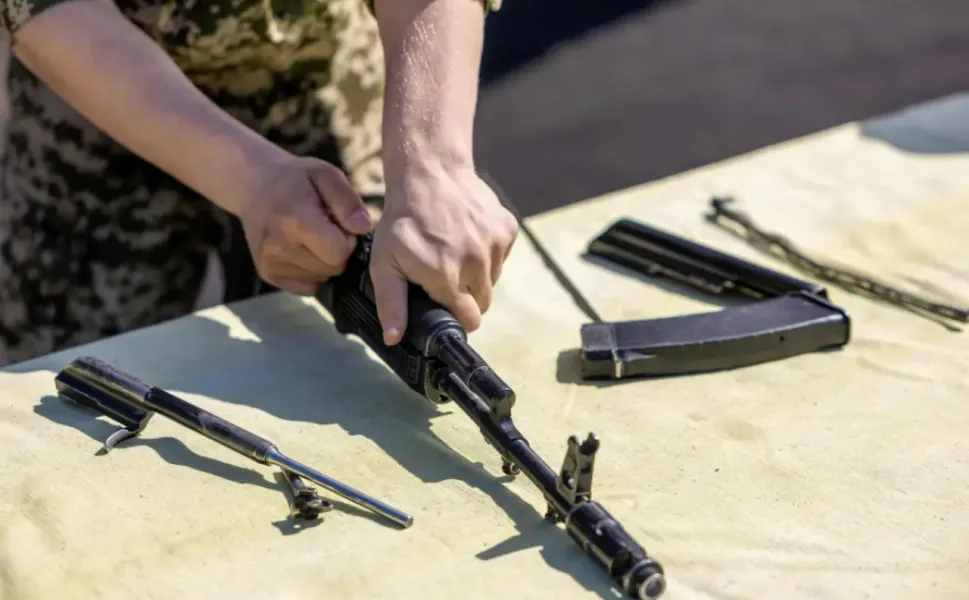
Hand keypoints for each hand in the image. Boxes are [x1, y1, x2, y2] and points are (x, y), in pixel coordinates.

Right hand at [238, 153, 372, 294]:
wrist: (254, 185)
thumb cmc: (296, 179)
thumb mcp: (326, 174)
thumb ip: (347, 201)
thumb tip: (362, 228)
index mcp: (295, 220)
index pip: (339, 252)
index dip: (347, 239)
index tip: (338, 224)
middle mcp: (278, 246)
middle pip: (332, 268)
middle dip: (337, 251)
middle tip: (324, 228)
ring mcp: (270, 264)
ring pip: (321, 279)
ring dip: (324, 262)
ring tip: (311, 236)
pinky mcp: (268, 275)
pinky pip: (307, 287)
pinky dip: (311, 272)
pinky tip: (302, 249)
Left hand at [370, 167, 518, 343]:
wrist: (430, 173)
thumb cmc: (404, 220)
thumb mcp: (385, 262)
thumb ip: (391, 303)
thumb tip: (394, 338)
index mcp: (446, 277)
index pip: (468, 319)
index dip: (456, 317)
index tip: (445, 306)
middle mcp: (476, 263)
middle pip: (483, 303)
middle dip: (466, 297)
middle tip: (446, 276)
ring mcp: (495, 245)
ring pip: (493, 279)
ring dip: (477, 274)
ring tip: (454, 252)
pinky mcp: (507, 229)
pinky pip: (501, 256)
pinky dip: (488, 252)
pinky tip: (467, 236)